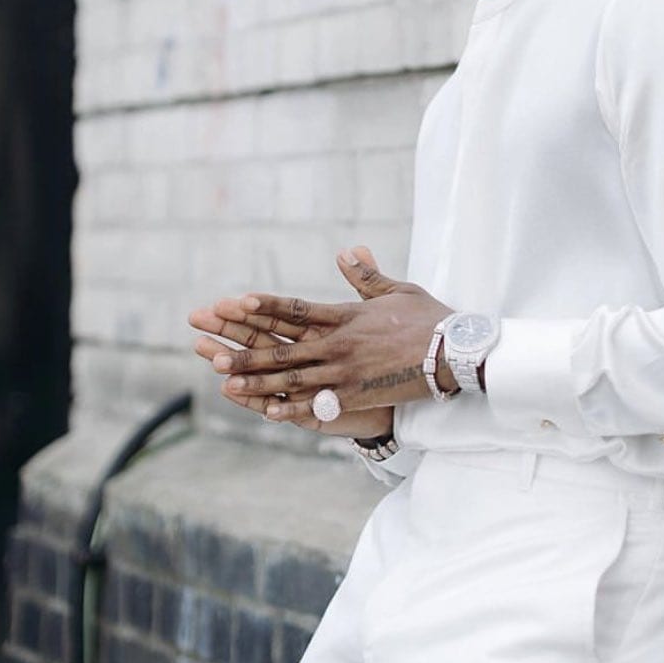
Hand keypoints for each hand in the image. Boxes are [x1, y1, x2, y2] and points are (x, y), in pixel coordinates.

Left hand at [192, 247, 454, 427]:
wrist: (456, 352)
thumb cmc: (430, 319)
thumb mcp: (398, 291)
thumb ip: (367, 276)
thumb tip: (347, 251)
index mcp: (345, 315)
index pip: (294, 309)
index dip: (262, 306)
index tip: (233, 302)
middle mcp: (338, 342)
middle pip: (282, 345)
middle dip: (243, 346)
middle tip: (208, 347)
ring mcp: (345, 371)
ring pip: (291, 375)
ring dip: (256, 378)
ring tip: (224, 379)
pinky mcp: (357, 394)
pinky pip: (317, 404)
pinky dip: (291, 408)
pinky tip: (266, 412)